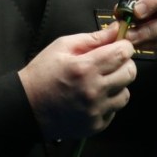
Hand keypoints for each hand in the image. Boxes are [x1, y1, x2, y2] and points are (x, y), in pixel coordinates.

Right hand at [18, 25, 136, 140]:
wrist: (26, 106)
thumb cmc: (42, 74)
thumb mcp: (62, 46)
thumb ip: (92, 38)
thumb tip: (115, 30)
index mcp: (85, 67)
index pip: (123, 53)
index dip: (123, 46)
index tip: (117, 46)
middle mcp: (93, 90)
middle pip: (130, 73)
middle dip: (123, 64)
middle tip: (110, 63)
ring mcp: (95, 110)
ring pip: (126, 94)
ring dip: (117, 85)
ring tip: (99, 82)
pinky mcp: (95, 125)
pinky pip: (114, 111)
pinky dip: (107, 103)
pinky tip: (93, 97)